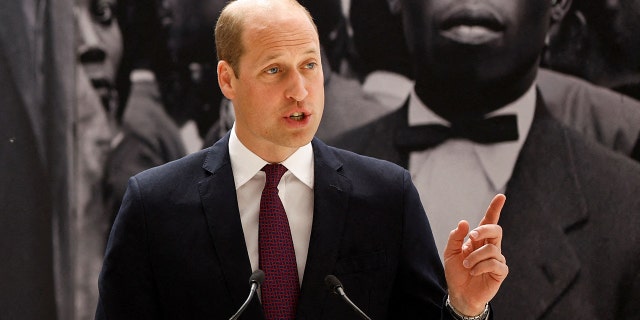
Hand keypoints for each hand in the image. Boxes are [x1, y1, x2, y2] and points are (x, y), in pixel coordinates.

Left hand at [443, 194, 508, 315]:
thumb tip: (465, 222)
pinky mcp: (500, 272)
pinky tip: (473, 272)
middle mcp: (490, 247)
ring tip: (466, 266)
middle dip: (483, 230)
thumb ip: (456, 237)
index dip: (495, 208)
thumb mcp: (450, 252)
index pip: (489, 221)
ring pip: (491, 249)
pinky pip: (494, 263)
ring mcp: (497, 259)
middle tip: (471, 237)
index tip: (501, 196)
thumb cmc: (456, 273)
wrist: (459, 294)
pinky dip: (480, 267)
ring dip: (474, 257)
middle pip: (496, 229)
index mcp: (479, 240)